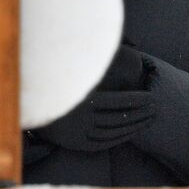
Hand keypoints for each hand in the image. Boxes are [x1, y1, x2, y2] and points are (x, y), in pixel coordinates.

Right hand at [30, 45, 153, 151]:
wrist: (31, 107)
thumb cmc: (61, 83)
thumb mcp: (79, 72)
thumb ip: (100, 61)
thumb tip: (134, 44)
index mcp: (81, 99)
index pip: (118, 101)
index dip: (138, 100)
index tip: (153, 97)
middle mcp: (80, 118)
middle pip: (119, 118)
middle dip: (141, 114)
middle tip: (157, 108)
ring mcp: (78, 133)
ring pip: (114, 132)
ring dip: (135, 126)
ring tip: (151, 119)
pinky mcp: (77, 145)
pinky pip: (104, 144)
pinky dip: (121, 138)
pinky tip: (134, 131)